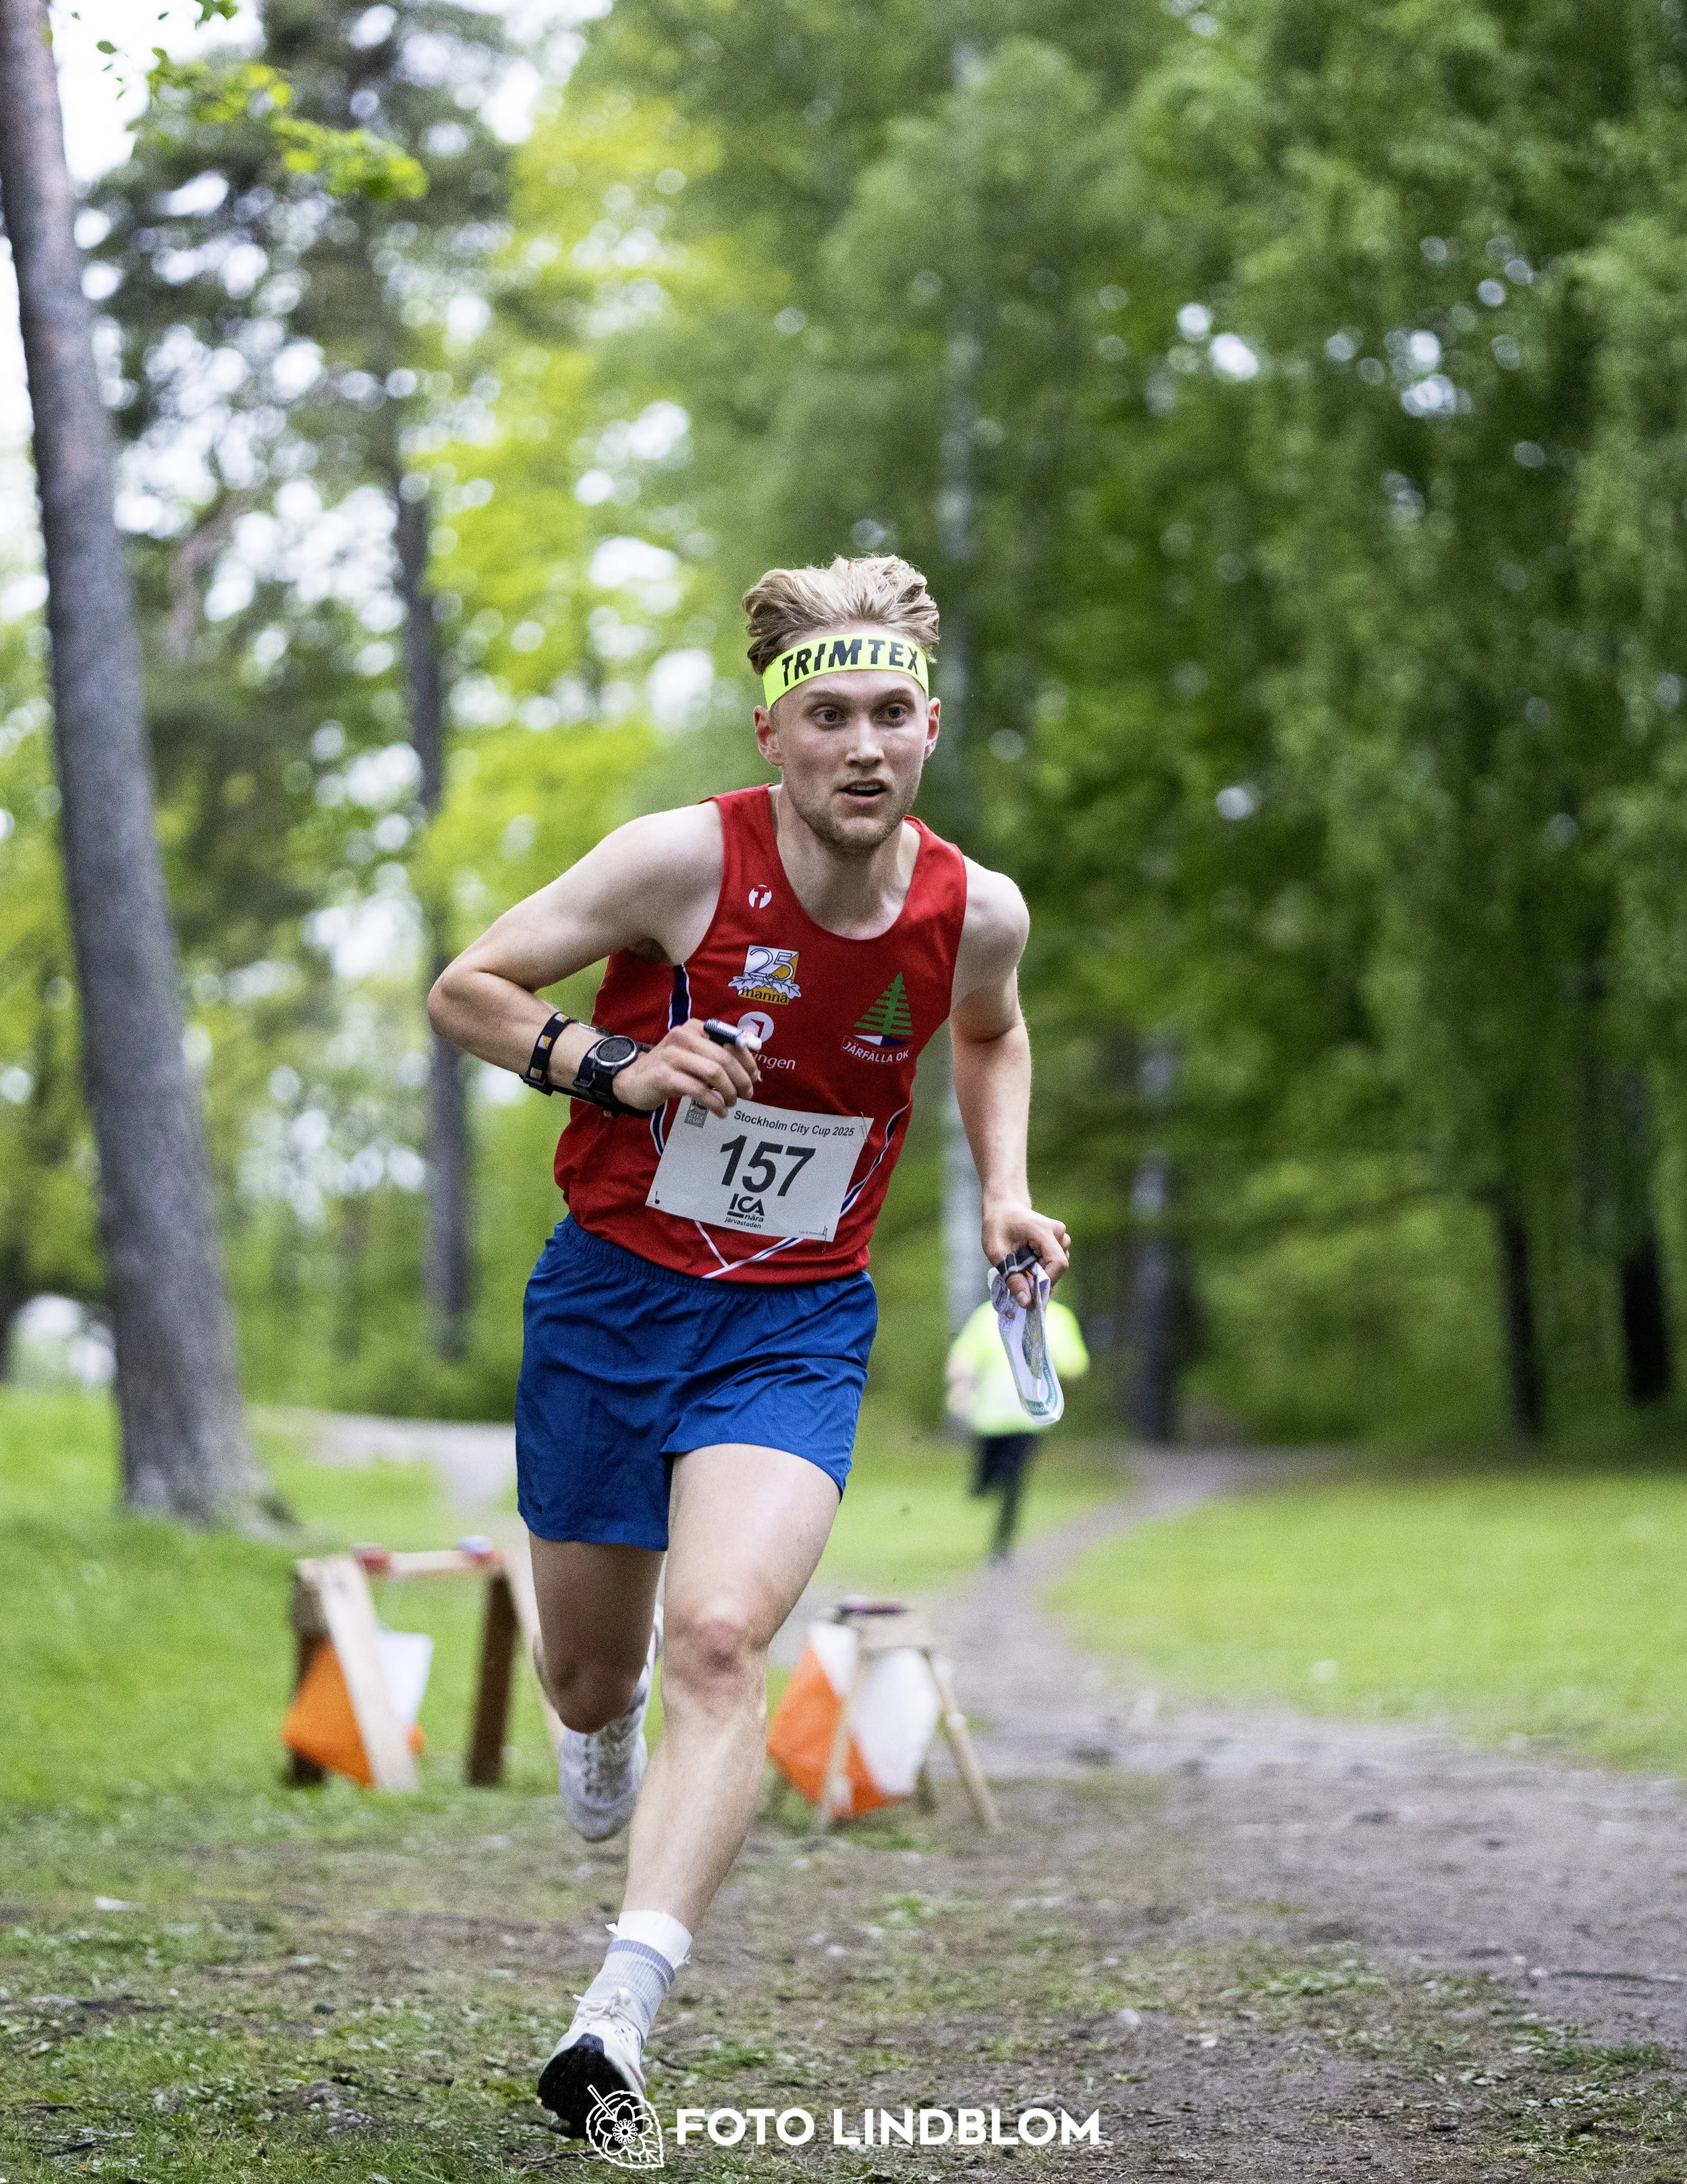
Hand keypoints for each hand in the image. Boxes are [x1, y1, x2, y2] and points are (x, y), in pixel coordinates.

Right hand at [613, 1016, 759, 1116]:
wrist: (632, 1079)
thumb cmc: (671, 1068)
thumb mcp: (695, 1056)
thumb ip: (721, 1057)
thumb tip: (754, 1071)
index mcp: (695, 1028)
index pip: (731, 1040)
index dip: (747, 1060)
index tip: (755, 1077)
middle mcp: (683, 1036)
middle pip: (724, 1058)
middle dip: (741, 1079)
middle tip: (747, 1094)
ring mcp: (672, 1056)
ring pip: (713, 1073)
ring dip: (729, 1091)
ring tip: (733, 1103)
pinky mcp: (664, 1076)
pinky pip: (698, 1090)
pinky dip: (714, 1103)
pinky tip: (719, 1111)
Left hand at [982, 1202, 1069, 1304]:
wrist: (1003, 1207)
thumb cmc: (998, 1226)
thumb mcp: (997, 1253)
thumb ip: (1012, 1278)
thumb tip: (1026, 1302)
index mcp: (1043, 1231)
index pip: (1058, 1262)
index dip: (1047, 1281)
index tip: (1029, 1291)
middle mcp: (1057, 1232)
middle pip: (1058, 1266)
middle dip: (1041, 1278)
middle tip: (1020, 1279)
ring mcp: (1060, 1235)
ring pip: (1057, 1266)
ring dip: (1041, 1272)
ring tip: (1021, 1265)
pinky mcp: (1059, 1241)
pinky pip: (1055, 1261)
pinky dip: (1042, 1267)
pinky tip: (1027, 1261)